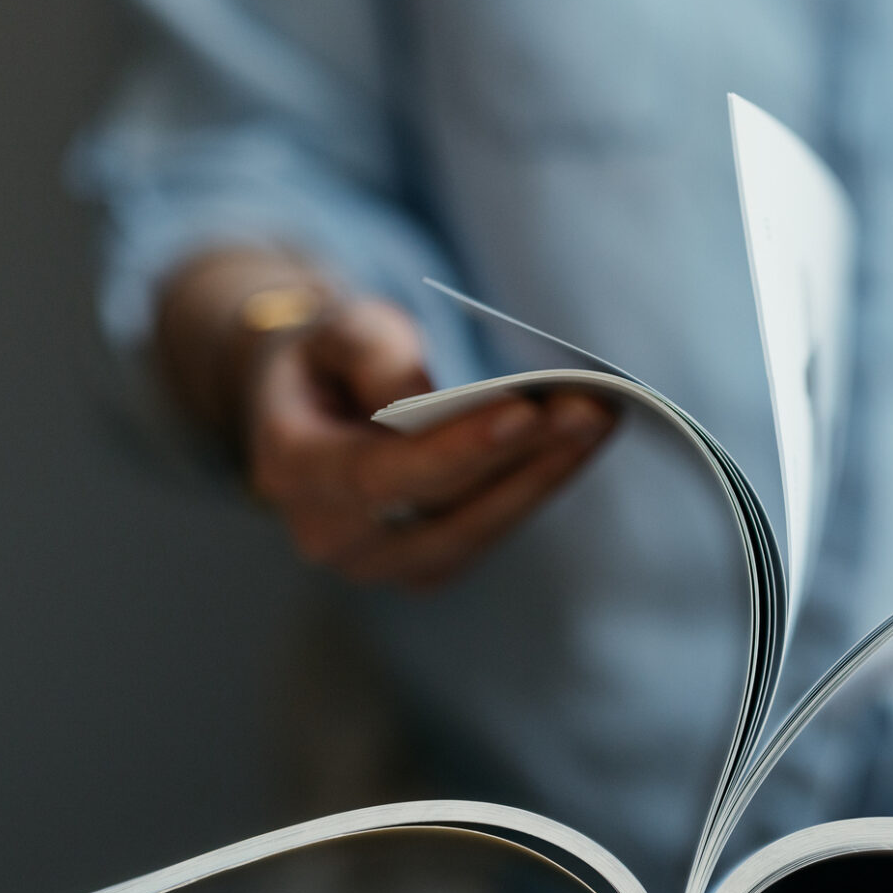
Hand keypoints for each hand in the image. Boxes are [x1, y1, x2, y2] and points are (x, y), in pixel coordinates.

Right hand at [153, 249, 614, 589]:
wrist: (314, 403)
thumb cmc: (328, 358)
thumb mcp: (335, 328)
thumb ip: (372, 352)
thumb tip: (424, 394)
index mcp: (292, 471)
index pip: (382, 473)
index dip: (457, 448)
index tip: (525, 411)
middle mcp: (332, 535)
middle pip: (443, 512)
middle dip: (523, 460)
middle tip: (593, 409)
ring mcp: (381, 562)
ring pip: (476, 530)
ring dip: (544, 475)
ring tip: (600, 420)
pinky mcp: (427, 564)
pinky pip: (489, 531)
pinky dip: (536, 485)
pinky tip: (579, 444)